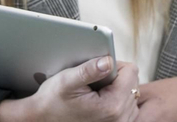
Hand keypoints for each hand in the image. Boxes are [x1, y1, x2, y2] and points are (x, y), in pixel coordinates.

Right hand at [0, 56, 140, 121]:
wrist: (43, 119)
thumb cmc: (53, 100)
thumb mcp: (67, 81)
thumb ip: (88, 70)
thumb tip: (108, 61)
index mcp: (112, 105)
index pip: (131, 71)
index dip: (114, 65)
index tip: (98, 71)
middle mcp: (121, 117)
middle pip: (133, 81)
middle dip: (116, 78)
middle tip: (94, 84)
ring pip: (132, 92)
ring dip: (117, 89)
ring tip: (95, 94)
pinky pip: (128, 105)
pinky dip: (117, 100)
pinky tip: (100, 102)